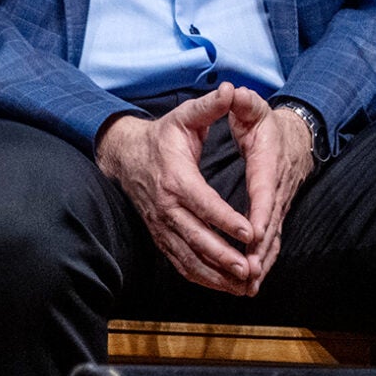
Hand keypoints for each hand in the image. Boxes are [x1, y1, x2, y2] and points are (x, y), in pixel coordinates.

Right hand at [95, 91, 259, 294]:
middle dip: (224, 256)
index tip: (249, 232)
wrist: (125, 157)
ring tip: (244, 285)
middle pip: (196, 238)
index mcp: (176, 179)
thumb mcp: (184, 117)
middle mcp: (167, 208)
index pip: (203, 203)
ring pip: (189, 256)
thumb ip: (208, 107)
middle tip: (251, 269)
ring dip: (216, 274)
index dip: (225, 220)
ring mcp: (162, 226)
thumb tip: (228, 89)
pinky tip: (225, 286)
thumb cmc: (161, 137)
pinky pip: (181, 262)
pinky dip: (202, 277)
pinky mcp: (162, 237)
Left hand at [226, 85, 316, 289]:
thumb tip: (233, 92)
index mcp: (268, 162)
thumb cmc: (266, 122)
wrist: (294, 134)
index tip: (251, 233)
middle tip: (247, 271)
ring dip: (262, 261)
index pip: (265, 190)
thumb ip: (242, 102)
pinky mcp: (275, 213)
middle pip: (270, 221)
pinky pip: (270, 239)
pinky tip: (252, 281)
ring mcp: (278, 203)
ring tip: (248, 285)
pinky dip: (263, 260)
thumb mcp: (253, 108)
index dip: (260, 211)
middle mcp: (277, 187)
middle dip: (259, 248)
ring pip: (272, 235)